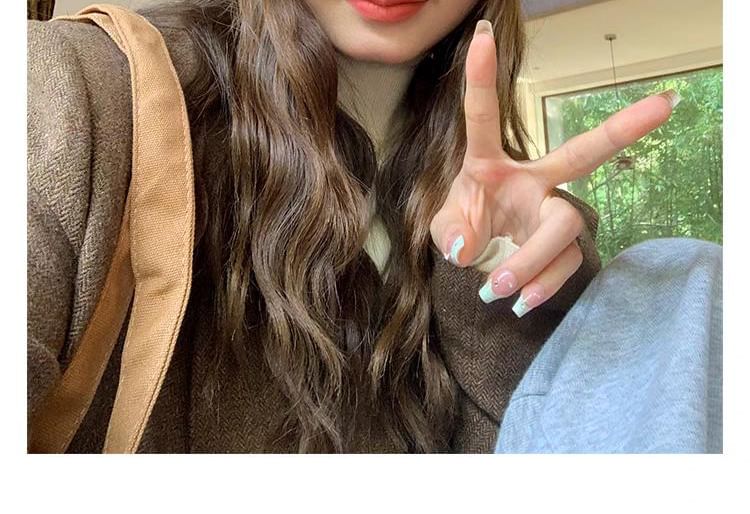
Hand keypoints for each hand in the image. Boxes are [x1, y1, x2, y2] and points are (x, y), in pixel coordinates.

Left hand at [430, 20, 677, 316]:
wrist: (480, 264)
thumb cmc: (464, 229)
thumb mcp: (443, 228)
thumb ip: (447, 233)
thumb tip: (466, 249)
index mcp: (490, 165)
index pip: (484, 118)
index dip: (483, 79)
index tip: (483, 35)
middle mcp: (532, 181)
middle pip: (581, 156)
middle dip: (621, 127)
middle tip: (666, 103)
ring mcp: (552, 213)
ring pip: (564, 226)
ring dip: (533, 260)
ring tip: (498, 288)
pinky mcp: (564, 248)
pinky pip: (565, 265)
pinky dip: (542, 286)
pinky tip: (523, 302)